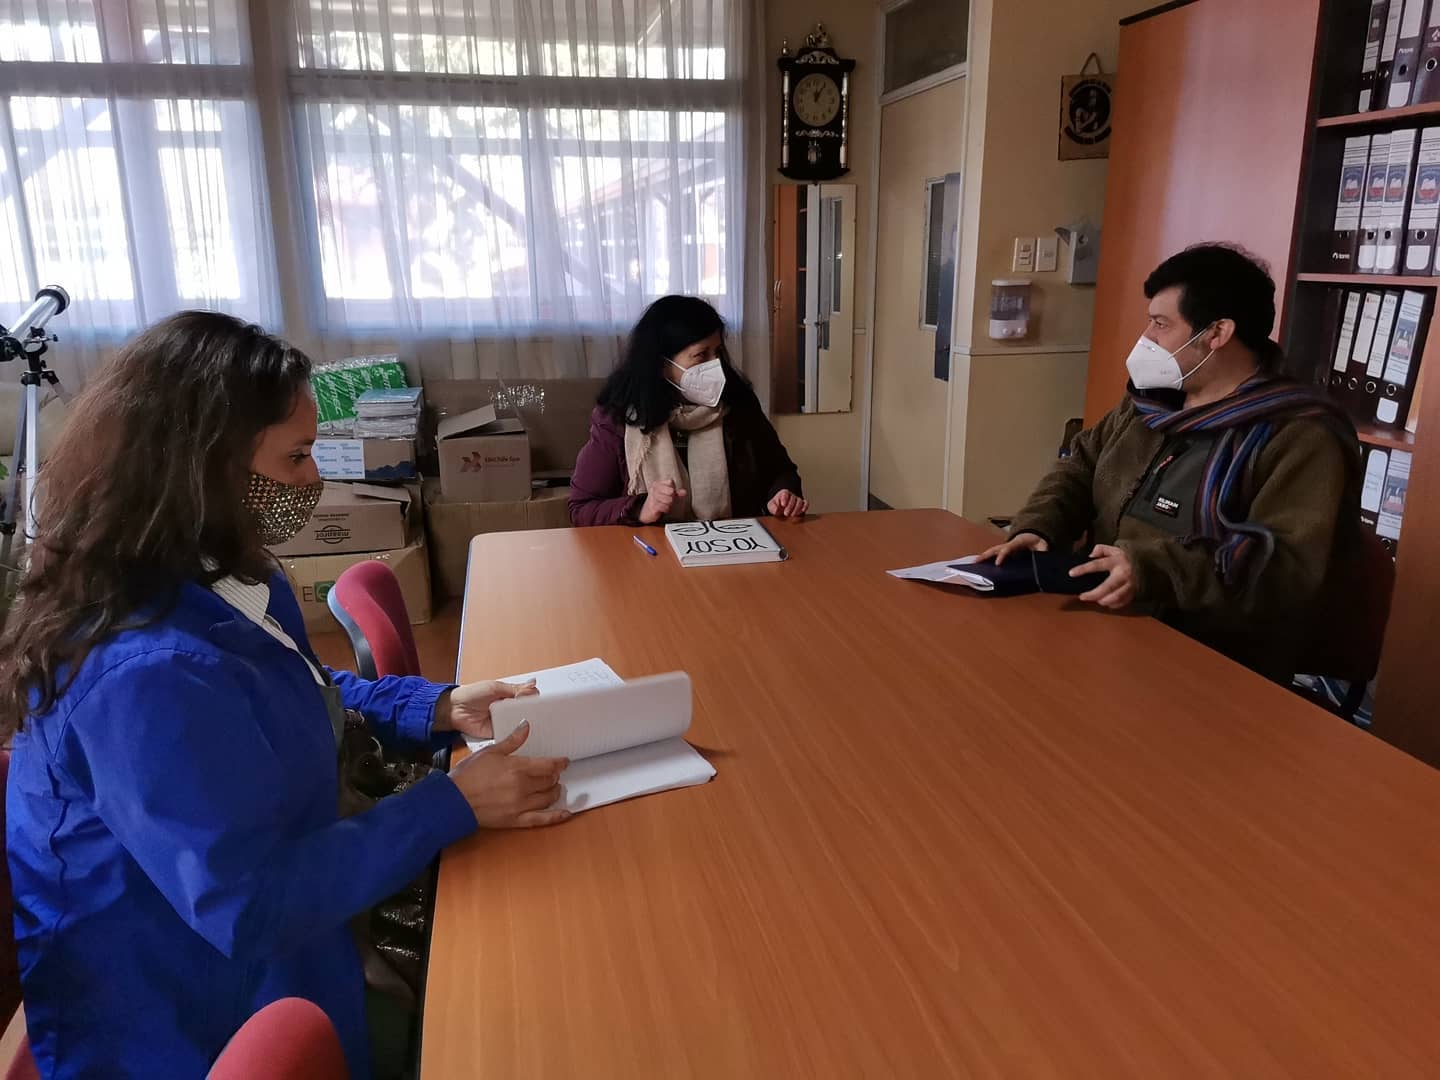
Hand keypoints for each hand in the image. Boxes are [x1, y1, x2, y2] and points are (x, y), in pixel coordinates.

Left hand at [433, 679, 537, 741]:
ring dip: (526, 725)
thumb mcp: (495, 687)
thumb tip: (533, 685)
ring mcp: (504, 721)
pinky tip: (523, 735)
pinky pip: (510, 735)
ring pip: (520, 724)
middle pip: (527, 712)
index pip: (528, 698)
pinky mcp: (498, 733)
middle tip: (542, 715)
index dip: (536, 700)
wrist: (454, 709)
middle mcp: (509, 709)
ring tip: (535, 725)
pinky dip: (515, 736)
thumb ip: (514, 689)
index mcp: (510, 695)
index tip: (544, 703)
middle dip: (534, 714)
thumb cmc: (472, 694)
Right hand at [447, 722, 570, 828]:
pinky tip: (565, 813)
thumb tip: (526, 725)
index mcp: (518, 768)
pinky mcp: (516, 820)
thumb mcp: (491, 751)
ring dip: (554, 791)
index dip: (559, 763)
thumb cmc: (469, 774)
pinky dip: (556, 817)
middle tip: (555, 773)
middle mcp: (523, 787)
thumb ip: (512, 740)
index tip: (564, 761)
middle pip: (549, 781)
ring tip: (554, 787)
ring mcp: (521, 805)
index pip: (548, 765)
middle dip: (555, 776)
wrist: (454, 800)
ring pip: (548, 798)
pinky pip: (541, 819)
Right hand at [639, 479, 685, 523]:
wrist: (646, 512)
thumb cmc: (657, 501)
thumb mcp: (667, 495)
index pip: (670, 482)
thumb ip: (676, 493)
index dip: (673, 488)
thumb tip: (684, 492)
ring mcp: (652, 497)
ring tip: (666, 504)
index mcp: (657, 484)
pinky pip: (665, 507)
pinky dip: (666, 509)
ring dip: (669, 504)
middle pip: (671, 491)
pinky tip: (664, 509)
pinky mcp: (653, 506)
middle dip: (672, 497)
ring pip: (669, 499)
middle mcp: (654, 489)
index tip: (671, 493)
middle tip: (669, 500)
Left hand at [767, 489, 807, 517]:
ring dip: (796, 509)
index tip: (783, 504)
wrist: (781, 508)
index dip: (785, 498)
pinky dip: (805, 506)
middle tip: (786, 514)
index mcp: (784, 493)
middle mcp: (792, 495)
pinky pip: (806, 503)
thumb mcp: (771, 505)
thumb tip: (776, 510)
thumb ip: (772, 507)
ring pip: (800, 501)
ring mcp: (797, 500)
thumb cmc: (776, 505)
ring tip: (792, 515)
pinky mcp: (802, 504)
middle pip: (793, 498)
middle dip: (790, 506)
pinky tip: (802, 511)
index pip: (785, 493)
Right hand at [978, 532, 1048, 565]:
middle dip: (986, 555)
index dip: (1002, 556)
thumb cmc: (1037, 540)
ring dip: (984, 556)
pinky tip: (980, 563)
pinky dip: (987, 557)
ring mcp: (1006, 546)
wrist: (1034, 533)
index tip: (997, 564)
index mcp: (1018, 542)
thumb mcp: (1043, 545)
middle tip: (977, 561)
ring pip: (993, 550)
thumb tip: (1042, 558)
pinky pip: (994, 553)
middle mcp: (1009, 543)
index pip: (1008, 548)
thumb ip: (1043, 551)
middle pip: (995, 548)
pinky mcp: (1005, 549)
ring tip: (974, 562)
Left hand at [1071, 543, 1135, 609]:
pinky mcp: (1134, 592)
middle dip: (1093, 594)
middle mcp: (1123, 574)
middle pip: (1107, 587)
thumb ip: (1101, 549)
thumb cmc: (1124, 558)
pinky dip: (1113, 604)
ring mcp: (1130, 584)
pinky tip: (1106, 603)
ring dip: (1103, 601)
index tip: (1071, 573)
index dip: (1083, 569)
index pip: (1097, 565)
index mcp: (1116, 561)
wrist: (1147, 564)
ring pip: (1115, 597)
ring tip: (1095, 600)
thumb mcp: (1113, 549)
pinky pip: (1122, 602)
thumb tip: (1091, 555)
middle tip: (1082, 597)